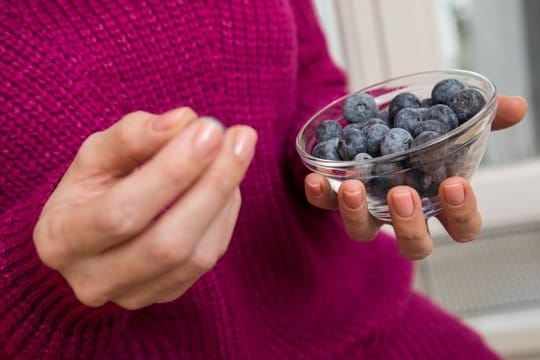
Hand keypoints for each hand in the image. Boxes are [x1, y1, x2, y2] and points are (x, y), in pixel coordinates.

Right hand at [33, 107, 256, 308]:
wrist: (91, 236)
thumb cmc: (92, 189)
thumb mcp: (96, 155)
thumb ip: (132, 135)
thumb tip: (182, 121)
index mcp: (62, 239)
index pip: (120, 213)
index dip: (170, 171)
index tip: (208, 129)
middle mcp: (94, 279)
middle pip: (165, 244)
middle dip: (211, 185)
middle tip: (241, 138)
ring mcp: (133, 295)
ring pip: (195, 257)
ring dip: (225, 197)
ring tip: (238, 151)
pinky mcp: (166, 294)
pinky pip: (208, 260)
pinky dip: (225, 216)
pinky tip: (228, 182)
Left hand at [305, 95, 526, 259]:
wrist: (372, 119)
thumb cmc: (417, 129)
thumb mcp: (449, 119)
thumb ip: (480, 118)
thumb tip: (516, 107)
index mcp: (438, 201)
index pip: (462, 226)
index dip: (461, 215)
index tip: (455, 186)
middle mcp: (403, 213)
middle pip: (414, 243)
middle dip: (409, 225)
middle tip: (403, 195)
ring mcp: (368, 208)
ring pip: (363, 232)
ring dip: (357, 213)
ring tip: (351, 186)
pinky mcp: (334, 196)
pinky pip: (324, 204)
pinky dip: (318, 194)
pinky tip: (313, 177)